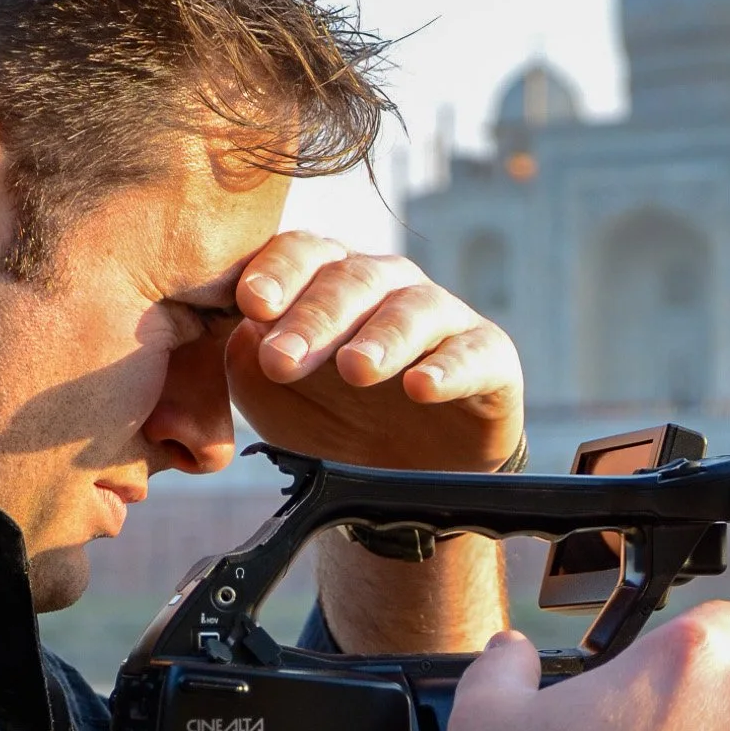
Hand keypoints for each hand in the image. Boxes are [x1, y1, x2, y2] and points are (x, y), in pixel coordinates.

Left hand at [223, 231, 522, 470]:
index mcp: (328, 281)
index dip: (277, 272)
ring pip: (412, 309)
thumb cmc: (330, 418)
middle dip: (315, 318)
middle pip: (351, 280)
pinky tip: (422, 387)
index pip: (301, 254)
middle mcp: (386, 287)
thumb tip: (239, 334)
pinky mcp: (490, 357)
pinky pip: (474, 352)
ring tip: (355, 369)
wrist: (403, 476)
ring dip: (381, 337)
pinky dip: (449, 368)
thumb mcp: (273, 396)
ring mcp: (441, 318)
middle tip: (284, 356)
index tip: (251, 304)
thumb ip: (245, 362)